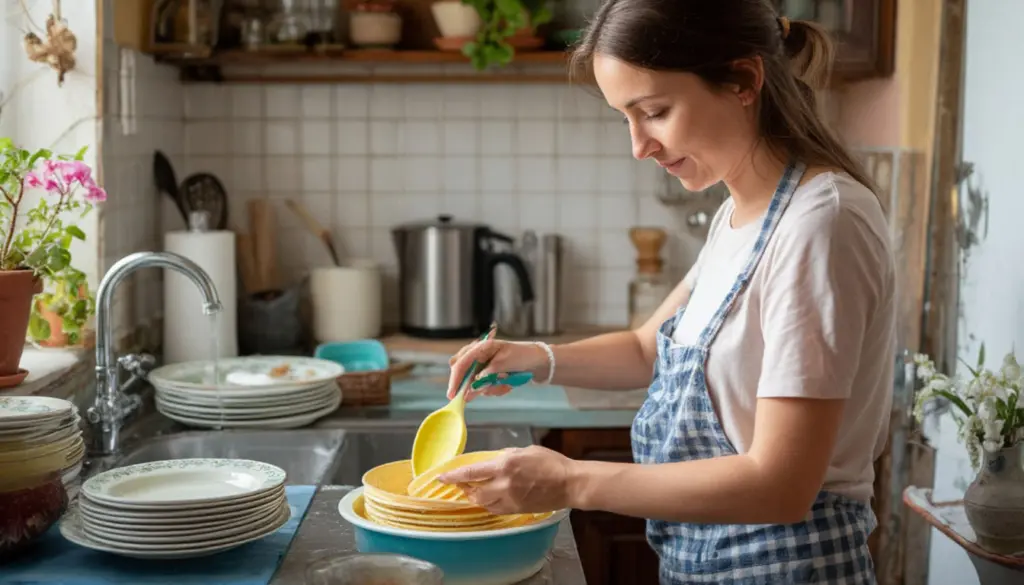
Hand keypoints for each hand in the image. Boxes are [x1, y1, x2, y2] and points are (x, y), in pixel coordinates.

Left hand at [435, 445, 575, 513]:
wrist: (570, 484)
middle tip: (460, 484)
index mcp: (504, 465)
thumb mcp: (526, 451)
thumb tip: (493, 461)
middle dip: (463, 488)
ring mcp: (510, 499)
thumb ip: (506, 456)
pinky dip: (488, 504)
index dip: (453, 476)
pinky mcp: (517, 509)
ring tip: (474, 490)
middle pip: (473, 492)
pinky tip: (490, 498)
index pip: (471, 473)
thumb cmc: (551, 463)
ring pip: (483, 503)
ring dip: (475, 497)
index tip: (442, 477)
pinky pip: (495, 509)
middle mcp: (504, 484)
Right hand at [446, 340, 547, 400]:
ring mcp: (482, 365)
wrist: (538, 361)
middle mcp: (478, 355)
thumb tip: (472, 388)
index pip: (461, 363)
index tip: (453, 394)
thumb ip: (487, 375)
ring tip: (506, 384)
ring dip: (488, 388)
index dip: (455, 380)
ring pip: (473, 383)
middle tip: (472, 397)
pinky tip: (507, 385)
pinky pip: (484, 387)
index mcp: (481, 347)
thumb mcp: (505, 363)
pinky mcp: (488, 375)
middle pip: (461, 372)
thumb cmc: (523, 355)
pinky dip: (495, 389)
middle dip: (468, 386)